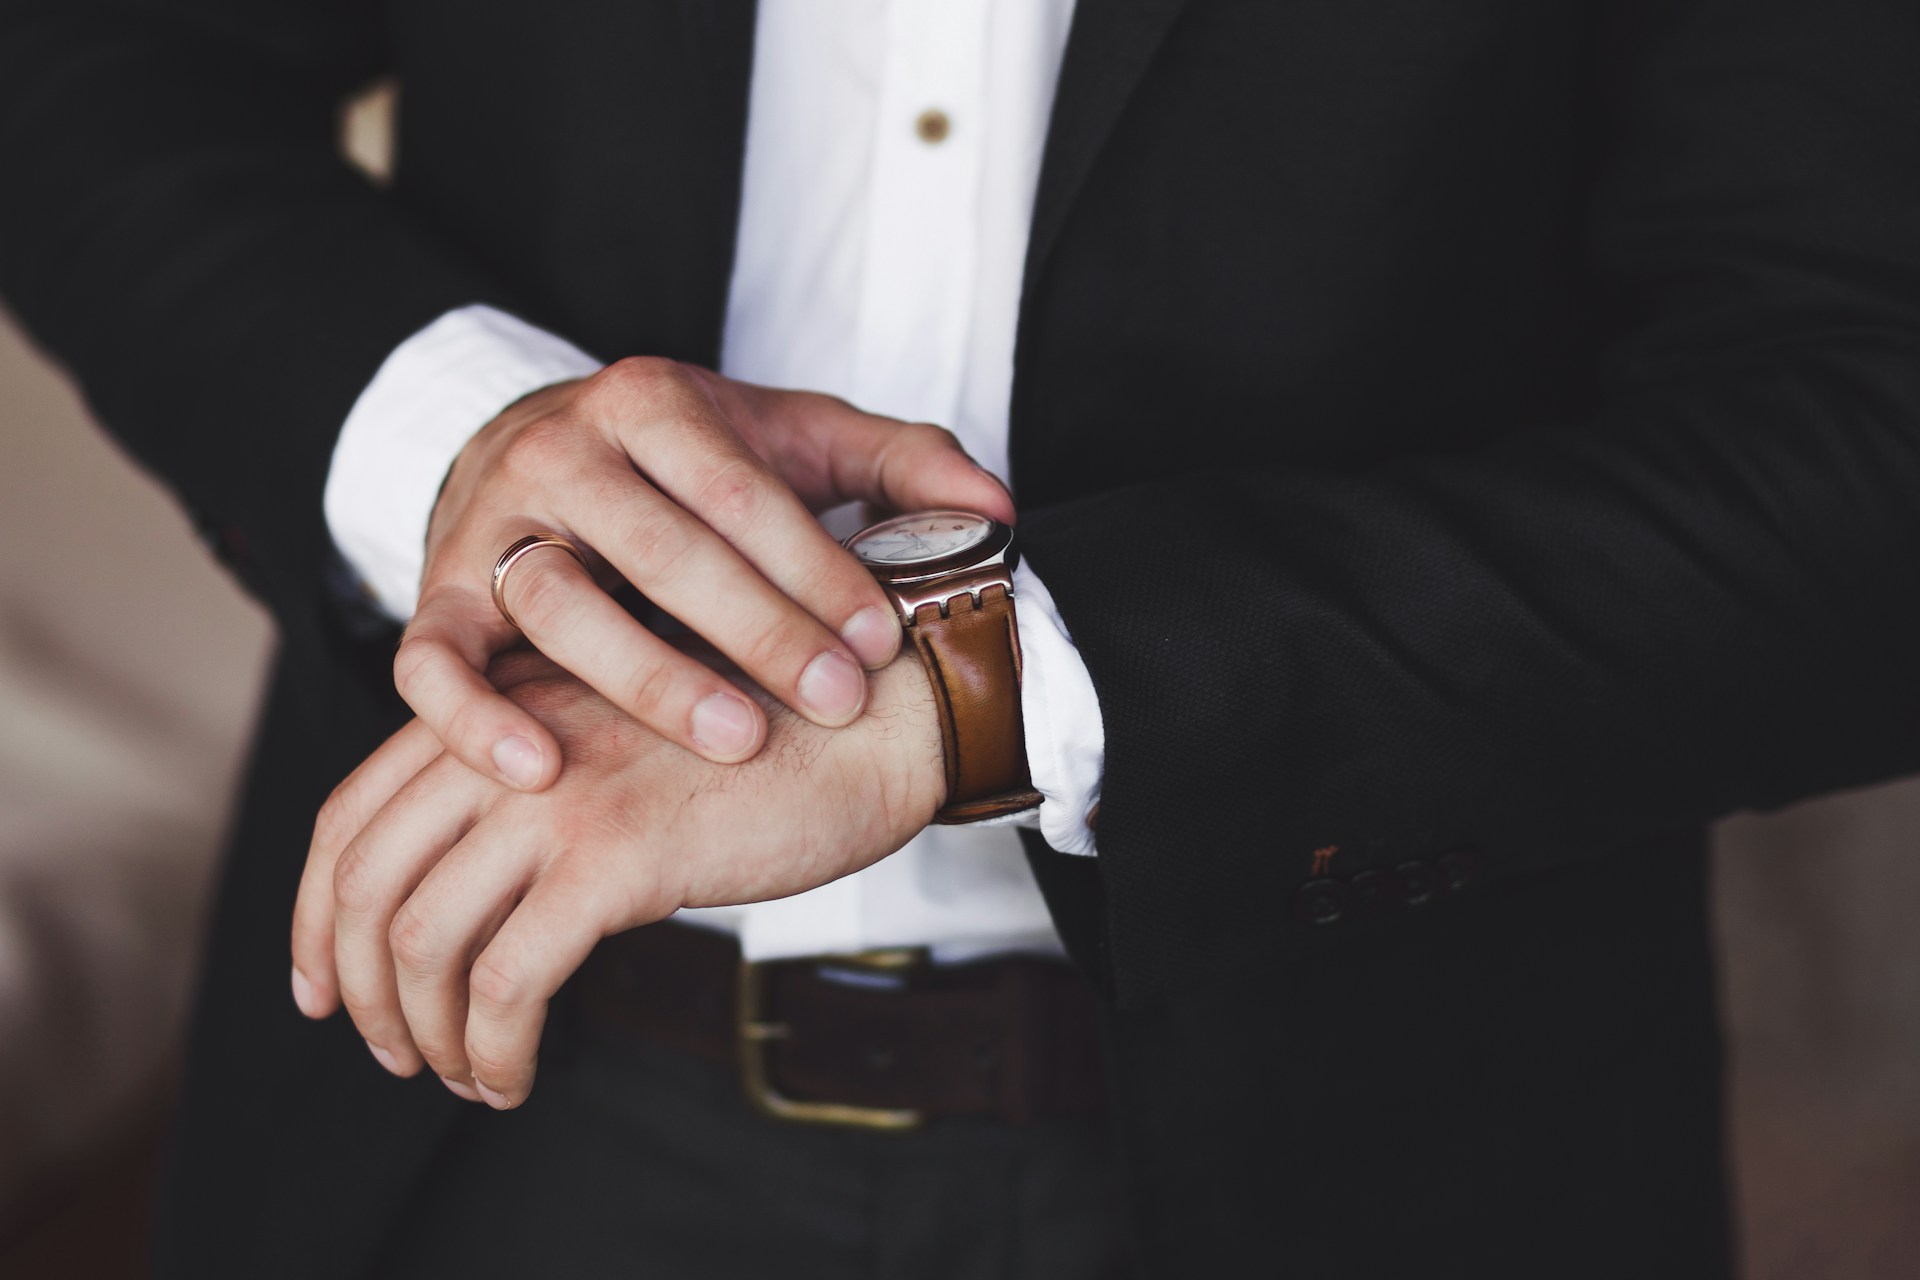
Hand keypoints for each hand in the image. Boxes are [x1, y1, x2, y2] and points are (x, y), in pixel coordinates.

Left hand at [288, 648, 945, 1107]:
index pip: (351, 811)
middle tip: (390, 1052)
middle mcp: (509, 738)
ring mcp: (558, 793)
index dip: (315, 912)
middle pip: (364, 879)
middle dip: (357, 987)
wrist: (873, 719)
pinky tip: (516, 1076)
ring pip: (422, 938)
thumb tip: (474, 899)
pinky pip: (507, 981)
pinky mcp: (616, 855)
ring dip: (424, 1032)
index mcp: (500, 705)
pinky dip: (494, 1049)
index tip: (323, 984)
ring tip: (464, 1074)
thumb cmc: (765, 738)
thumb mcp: (621, 734)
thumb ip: (539, 779)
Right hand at [396, 356, 1010, 787]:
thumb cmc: (692, 465)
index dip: (815, 564)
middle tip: (836, 699)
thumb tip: (998, 510)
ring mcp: (490, 525)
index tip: (882, 637)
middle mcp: (561, 452)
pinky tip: (538, 772)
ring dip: (643, 676)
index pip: (740, 487)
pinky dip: (471, 718)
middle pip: (657, 542)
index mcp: (652, 402)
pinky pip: (430, 659)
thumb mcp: (794, 440)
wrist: (544, 451)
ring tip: (735, 741)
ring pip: (554, 600)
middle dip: (756, 627)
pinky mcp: (435, 596)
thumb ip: (899, 463)